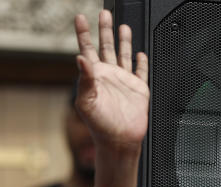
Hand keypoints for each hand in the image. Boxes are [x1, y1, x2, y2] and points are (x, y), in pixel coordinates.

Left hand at [73, 10, 148, 150]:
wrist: (119, 140)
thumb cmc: (99, 126)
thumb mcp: (87, 102)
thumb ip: (84, 80)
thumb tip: (80, 58)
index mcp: (93, 77)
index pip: (86, 49)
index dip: (83, 33)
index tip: (80, 18)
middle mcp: (107, 76)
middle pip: (105, 46)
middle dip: (104, 29)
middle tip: (104, 12)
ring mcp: (123, 81)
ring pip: (123, 54)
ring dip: (122, 40)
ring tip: (122, 25)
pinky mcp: (138, 88)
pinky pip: (140, 71)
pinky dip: (141, 61)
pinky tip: (141, 53)